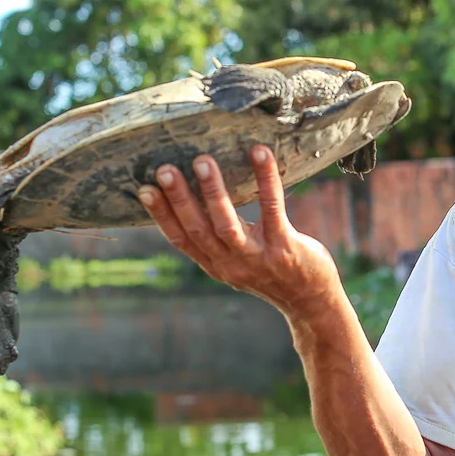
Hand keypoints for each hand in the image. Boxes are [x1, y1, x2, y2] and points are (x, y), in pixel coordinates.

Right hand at [136, 144, 344, 318]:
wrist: (311, 302)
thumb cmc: (273, 272)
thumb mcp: (237, 262)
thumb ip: (217, 240)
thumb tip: (195, 200)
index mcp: (215, 264)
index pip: (181, 240)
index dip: (161, 216)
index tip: (143, 190)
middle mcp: (231, 263)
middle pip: (198, 230)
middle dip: (180, 199)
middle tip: (165, 169)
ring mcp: (258, 256)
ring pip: (227, 224)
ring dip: (213, 192)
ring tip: (203, 161)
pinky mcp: (284, 246)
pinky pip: (272, 208)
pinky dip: (265, 179)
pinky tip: (260, 153)